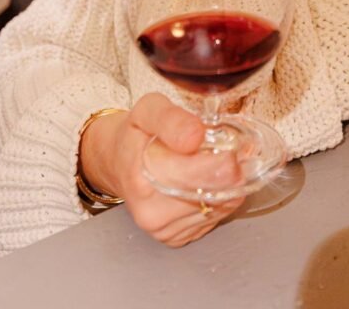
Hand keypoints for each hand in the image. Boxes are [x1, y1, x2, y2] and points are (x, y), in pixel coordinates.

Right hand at [79, 94, 243, 248]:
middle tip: (230, 149)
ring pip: (220, 207)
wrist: (116, 161)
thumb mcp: (148, 109)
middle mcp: (152, 212)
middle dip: (230, 169)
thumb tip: (195, 136)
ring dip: (227, 184)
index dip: (224, 157)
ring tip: (214, 162)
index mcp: (143, 179)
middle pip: (213, 194)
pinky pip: (214, 218)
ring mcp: (164, 230)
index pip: (199, 175)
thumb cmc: (135, 133)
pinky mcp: (176, 238)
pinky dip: (220, 198)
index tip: (232, 143)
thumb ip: (172, 118)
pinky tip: (207, 181)